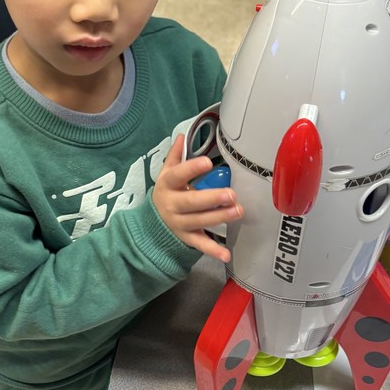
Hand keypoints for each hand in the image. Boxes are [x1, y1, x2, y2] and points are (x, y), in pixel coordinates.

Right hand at [153, 134, 243, 261]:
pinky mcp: (187, 238)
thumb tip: (181, 136)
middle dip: (212, 198)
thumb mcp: (166, 173)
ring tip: (238, 210)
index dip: (191, 169)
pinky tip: (226, 253)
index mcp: (167, 185)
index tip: (208, 162)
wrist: (151, 223)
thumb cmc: (167, 193)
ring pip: (199, 221)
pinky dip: (213, 250)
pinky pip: (200, 244)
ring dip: (219, 217)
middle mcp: (172, 205)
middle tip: (231, 194)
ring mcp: (179, 223)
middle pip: (191, 202)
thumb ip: (174, 155)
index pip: (177, 175)